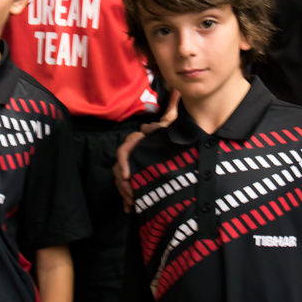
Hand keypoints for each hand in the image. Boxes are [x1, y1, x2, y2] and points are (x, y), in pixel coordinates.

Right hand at [114, 92, 178, 212]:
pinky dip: (127, 200)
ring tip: (133, 202)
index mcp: (140, 142)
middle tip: (132, 195)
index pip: (126, 149)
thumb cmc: (175, 142)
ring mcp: (134, 167)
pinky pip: (125, 189)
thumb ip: (173, 113)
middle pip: (119, 167)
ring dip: (125, 191)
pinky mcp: (136, 180)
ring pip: (120, 179)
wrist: (182, 164)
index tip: (127, 175)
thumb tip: (177, 92)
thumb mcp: (174, 129)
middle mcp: (134, 153)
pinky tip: (130, 209)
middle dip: (123, 182)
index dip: (124, 161)